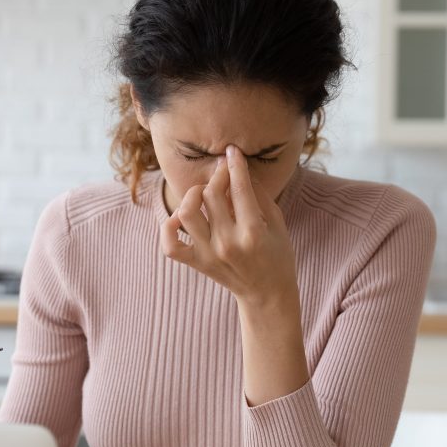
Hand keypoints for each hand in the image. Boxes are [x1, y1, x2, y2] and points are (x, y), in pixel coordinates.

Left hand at [160, 145, 297, 305]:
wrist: (267, 295)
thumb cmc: (277, 256)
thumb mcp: (277, 224)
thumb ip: (260, 195)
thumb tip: (239, 169)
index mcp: (252, 233)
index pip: (239, 188)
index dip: (235, 164)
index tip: (232, 151)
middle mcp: (228, 244)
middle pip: (211, 195)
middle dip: (218, 175)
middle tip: (223, 171)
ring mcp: (209, 255)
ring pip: (187, 213)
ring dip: (193, 195)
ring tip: (203, 194)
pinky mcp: (197, 263)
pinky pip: (170, 245)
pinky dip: (169, 227)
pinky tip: (180, 218)